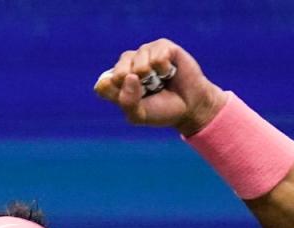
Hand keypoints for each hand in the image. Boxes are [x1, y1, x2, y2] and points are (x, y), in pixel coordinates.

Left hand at [93, 38, 227, 136]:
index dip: (118, 96)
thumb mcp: (140, 115)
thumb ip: (127, 102)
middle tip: (149, 91)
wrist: (190, 107)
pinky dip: (164, 70)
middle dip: (136, 88)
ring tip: (160, 81)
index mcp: (116, 82)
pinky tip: (169, 72)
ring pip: (138, 64)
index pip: (103, 85)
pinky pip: (157, 57)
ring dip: (152, 79)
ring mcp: (144, 53)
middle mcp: (127, 64)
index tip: (133, 102)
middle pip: (119, 73)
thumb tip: (129, 76)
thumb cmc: (162, 111)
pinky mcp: (162, 46)